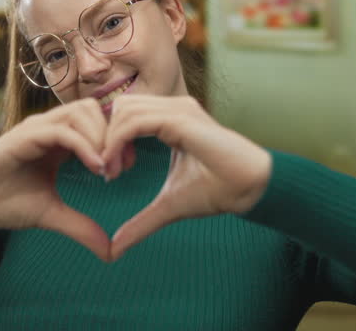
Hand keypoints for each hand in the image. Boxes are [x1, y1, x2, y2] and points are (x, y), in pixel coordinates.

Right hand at [0, 98, 111, 260]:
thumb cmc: (1, 202)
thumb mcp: (50, 215)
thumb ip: (80, 226)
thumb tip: (111, 252)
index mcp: (57, 140)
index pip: (97, 122)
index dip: (116, 140)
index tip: (126, 167)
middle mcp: (48, 127)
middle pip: (94, 109)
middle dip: (113, 135)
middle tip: (119, 168)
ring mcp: (35, 129)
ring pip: (81, 112)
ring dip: (101, 137)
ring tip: (106, 169)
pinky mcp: (23, 137)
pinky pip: (62, 130)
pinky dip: (84, 145)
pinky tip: (96, 168)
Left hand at [101, 95, 271, 260]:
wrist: (249, 188)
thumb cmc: (217, 190)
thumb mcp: (168, 205)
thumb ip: (141, 221)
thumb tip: (115, 249)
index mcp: (170, 119)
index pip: (126, 113)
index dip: (110, 139)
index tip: (111, 172)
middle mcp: (173, 108)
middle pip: (120, 107)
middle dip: (105, 137)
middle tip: (109, 172)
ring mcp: (178, 110)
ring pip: (124, 110)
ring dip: (109, 141)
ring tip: (115, 172)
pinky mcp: (181, 119)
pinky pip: (135, 122)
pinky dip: (118, 142)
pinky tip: (121, 167)